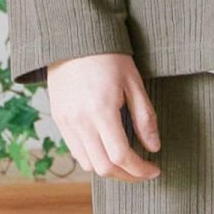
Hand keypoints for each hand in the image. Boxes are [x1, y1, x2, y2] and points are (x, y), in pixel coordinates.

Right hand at [45, 52, 161, 180]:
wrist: (74, 38)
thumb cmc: (108, 56)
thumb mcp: (133, 81)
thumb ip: (144, 117)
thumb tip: (154, 147)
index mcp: (101, 110)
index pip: (121, 156)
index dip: (140, 170)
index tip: (154, 170)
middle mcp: (80, 121)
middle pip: (103, 168)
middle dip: (127, 175)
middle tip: (143, 170)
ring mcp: (66, 122)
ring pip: (87, 164)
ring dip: (109, 169)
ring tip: (126, 160)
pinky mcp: (59, 119)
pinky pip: (75, 151)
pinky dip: (93, 157)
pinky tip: (107, 148)